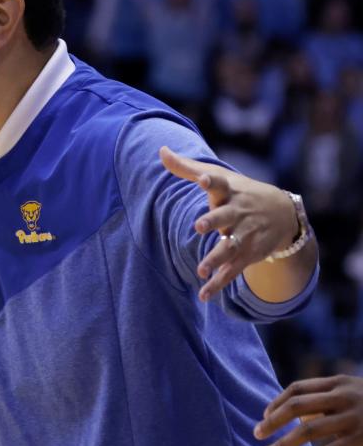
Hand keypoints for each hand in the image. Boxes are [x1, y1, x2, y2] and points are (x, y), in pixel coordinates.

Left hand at [159, 146, 299, 301]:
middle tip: (199, 226)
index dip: (211, 180)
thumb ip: (186, 167)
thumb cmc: (239, 191)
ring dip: (216, 258)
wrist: (284, 214)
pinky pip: (232, 271)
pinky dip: (218, 283)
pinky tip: (204, 295)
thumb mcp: (217, 177)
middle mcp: (237, 213)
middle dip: (214, 221)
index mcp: (228, 192)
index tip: (204, 178)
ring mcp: (244, 235)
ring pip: (229, 248)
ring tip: (202, 269)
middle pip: (225, 217)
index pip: (219, 183)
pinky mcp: (247, 255)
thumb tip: (160, 150)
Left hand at [255, 375, 362, 445]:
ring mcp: (353, 418)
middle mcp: (343, 397)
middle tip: (256, 434)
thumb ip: (325, 400)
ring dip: (283, 445)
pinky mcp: (361, 440)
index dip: (277, 402)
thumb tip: (296, 417)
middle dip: (272, 422)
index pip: (297, 389)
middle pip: (296, 407)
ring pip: (308, 431)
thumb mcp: (352, 395)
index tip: (264, 416)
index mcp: (338, 383)